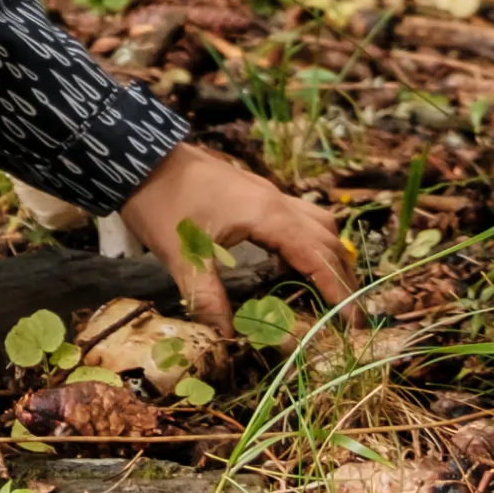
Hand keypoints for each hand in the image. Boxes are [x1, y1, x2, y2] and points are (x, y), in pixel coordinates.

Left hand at [117, 142, 358, 336]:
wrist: (139, 155)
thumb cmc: (161, 202)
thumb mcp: (181, 254)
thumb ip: (207, 296)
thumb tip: (228, 337)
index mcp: (267, 215)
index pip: (318, 258)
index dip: (339, 292)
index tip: (354, 324)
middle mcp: (275, 200)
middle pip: (327, 239)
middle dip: (342, 277)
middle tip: (348, 315)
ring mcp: (265, 192)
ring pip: (316, 221)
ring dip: (328, 253)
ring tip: (330, 289)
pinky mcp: (253, 191)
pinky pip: (297, 216)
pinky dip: (308, 240)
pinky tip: (293, 261)